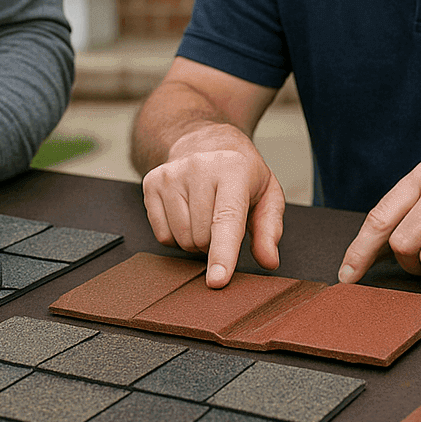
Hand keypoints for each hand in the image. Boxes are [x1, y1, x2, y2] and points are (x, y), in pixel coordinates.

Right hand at [141, 123, 286, 288]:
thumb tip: (269, 261)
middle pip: (202, 238)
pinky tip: (186, 212)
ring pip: (182, 239)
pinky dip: (176, 235)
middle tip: (221, 218)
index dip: (223, 253)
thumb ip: (270, 229)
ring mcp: (171, 174)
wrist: (205, 141)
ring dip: (195, 239)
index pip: (226, 220)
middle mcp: (198, 167)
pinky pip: (162, 235)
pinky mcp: (151, 183)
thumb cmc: (240, 172)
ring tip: (204, 213)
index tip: (217, 280)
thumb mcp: (268, 194)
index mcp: (233, 169)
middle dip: (214, 242)